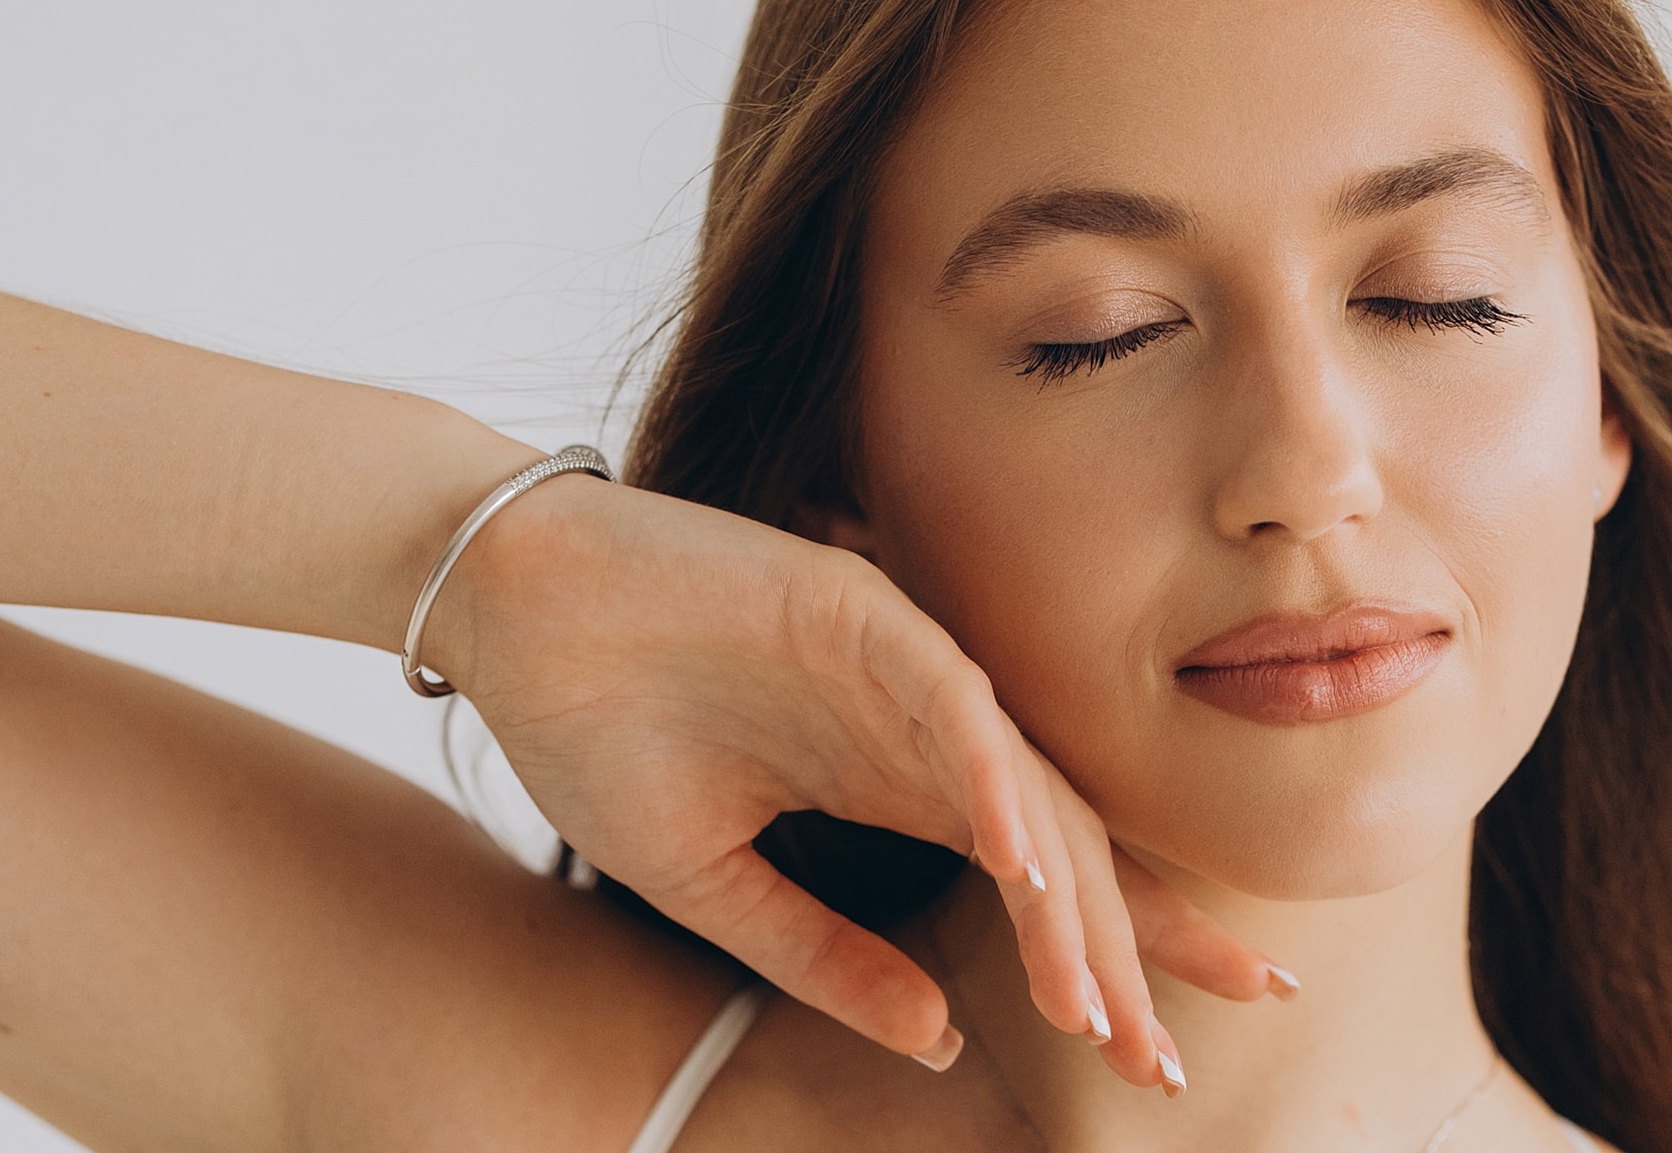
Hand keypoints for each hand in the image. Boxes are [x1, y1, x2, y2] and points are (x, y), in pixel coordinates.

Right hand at [425, 472, 1279, 1086]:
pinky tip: (1015, 867)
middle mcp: (924, 730)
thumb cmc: (596, 728)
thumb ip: (826, 960)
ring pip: (1019, 787)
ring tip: (1093, 1003)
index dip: (1104, 962)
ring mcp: (900, 665)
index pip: (1036, 881)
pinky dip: (988, 782)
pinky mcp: (857, 610)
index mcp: (898, 785)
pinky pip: (949, 703)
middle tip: (1164, 1061)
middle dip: (1127, 950)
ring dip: (1059, 897)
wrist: (506, 608)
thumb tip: (945, 1044)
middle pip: (1063, 843)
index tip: (1155, 1063)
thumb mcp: (713, 884)